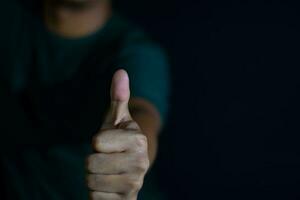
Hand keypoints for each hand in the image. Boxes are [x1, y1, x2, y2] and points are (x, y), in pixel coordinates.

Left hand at [86, 70, 149, 199]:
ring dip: (94, 176)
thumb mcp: (117, 118)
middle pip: (91, 163)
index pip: (97, 142)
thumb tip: (120, 71)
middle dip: (93, 160)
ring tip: (107, 171)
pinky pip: (95, 198)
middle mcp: (140, 162)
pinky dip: (97, 193)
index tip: (108, 143)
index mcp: (138, 140)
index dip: (97, 142)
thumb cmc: (118, 140)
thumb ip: (118, 96)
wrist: (129, 168)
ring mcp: (134, 184)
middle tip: (106, 158)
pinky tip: (108, 187)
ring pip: (91, 182)